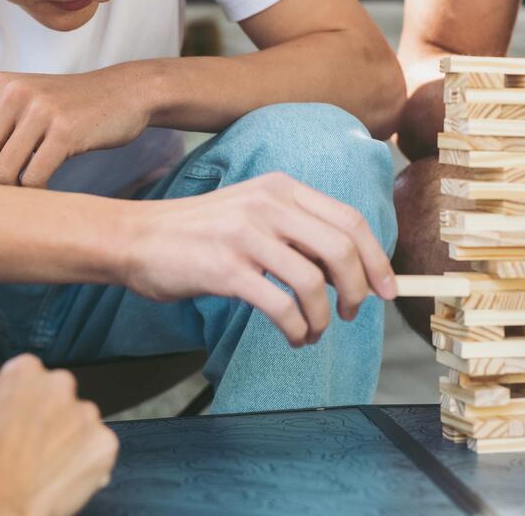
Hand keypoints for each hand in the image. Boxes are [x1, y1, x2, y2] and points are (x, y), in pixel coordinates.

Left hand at [0, 66, 148, 186]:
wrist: (125, 93)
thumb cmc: (68, 109)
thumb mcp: (23, 106)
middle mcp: (12, 92)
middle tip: (1, 196)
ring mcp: (39, 109)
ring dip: (10, 193)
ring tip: (25, 191)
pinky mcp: (65, 130)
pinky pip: (32, 178)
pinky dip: (35, 194)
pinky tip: (46, 189)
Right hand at [0, 354, 117, 515]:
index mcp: (25, 372)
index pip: (28, 376)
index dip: (21, 401)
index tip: (16, 421)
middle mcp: (60, 383)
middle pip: (59, 395)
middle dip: (50, 415)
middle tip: (33, 446)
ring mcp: (86, 413)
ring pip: (80, 421)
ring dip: (70, 439)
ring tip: (48, 468)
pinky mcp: (104, 442)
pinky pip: (98, 449)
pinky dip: (87, 462)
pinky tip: (64, 479)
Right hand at [119, 171, 396, 346]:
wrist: (137, 238)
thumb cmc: (199, 232)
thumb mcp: (253, 210)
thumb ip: (295, 227)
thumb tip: (348, 267)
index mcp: (282, 187)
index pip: (350, 219)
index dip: (377, 257)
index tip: (387, 290)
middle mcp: (269, 204)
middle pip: (341, 248)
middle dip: (358, 289)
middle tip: (351, 314)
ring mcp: (247, 234)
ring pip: (314, 281)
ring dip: (324, 317)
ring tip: (315, 332)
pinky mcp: (225, 267)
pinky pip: (281, 305)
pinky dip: (297, 328)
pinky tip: (294, 337)